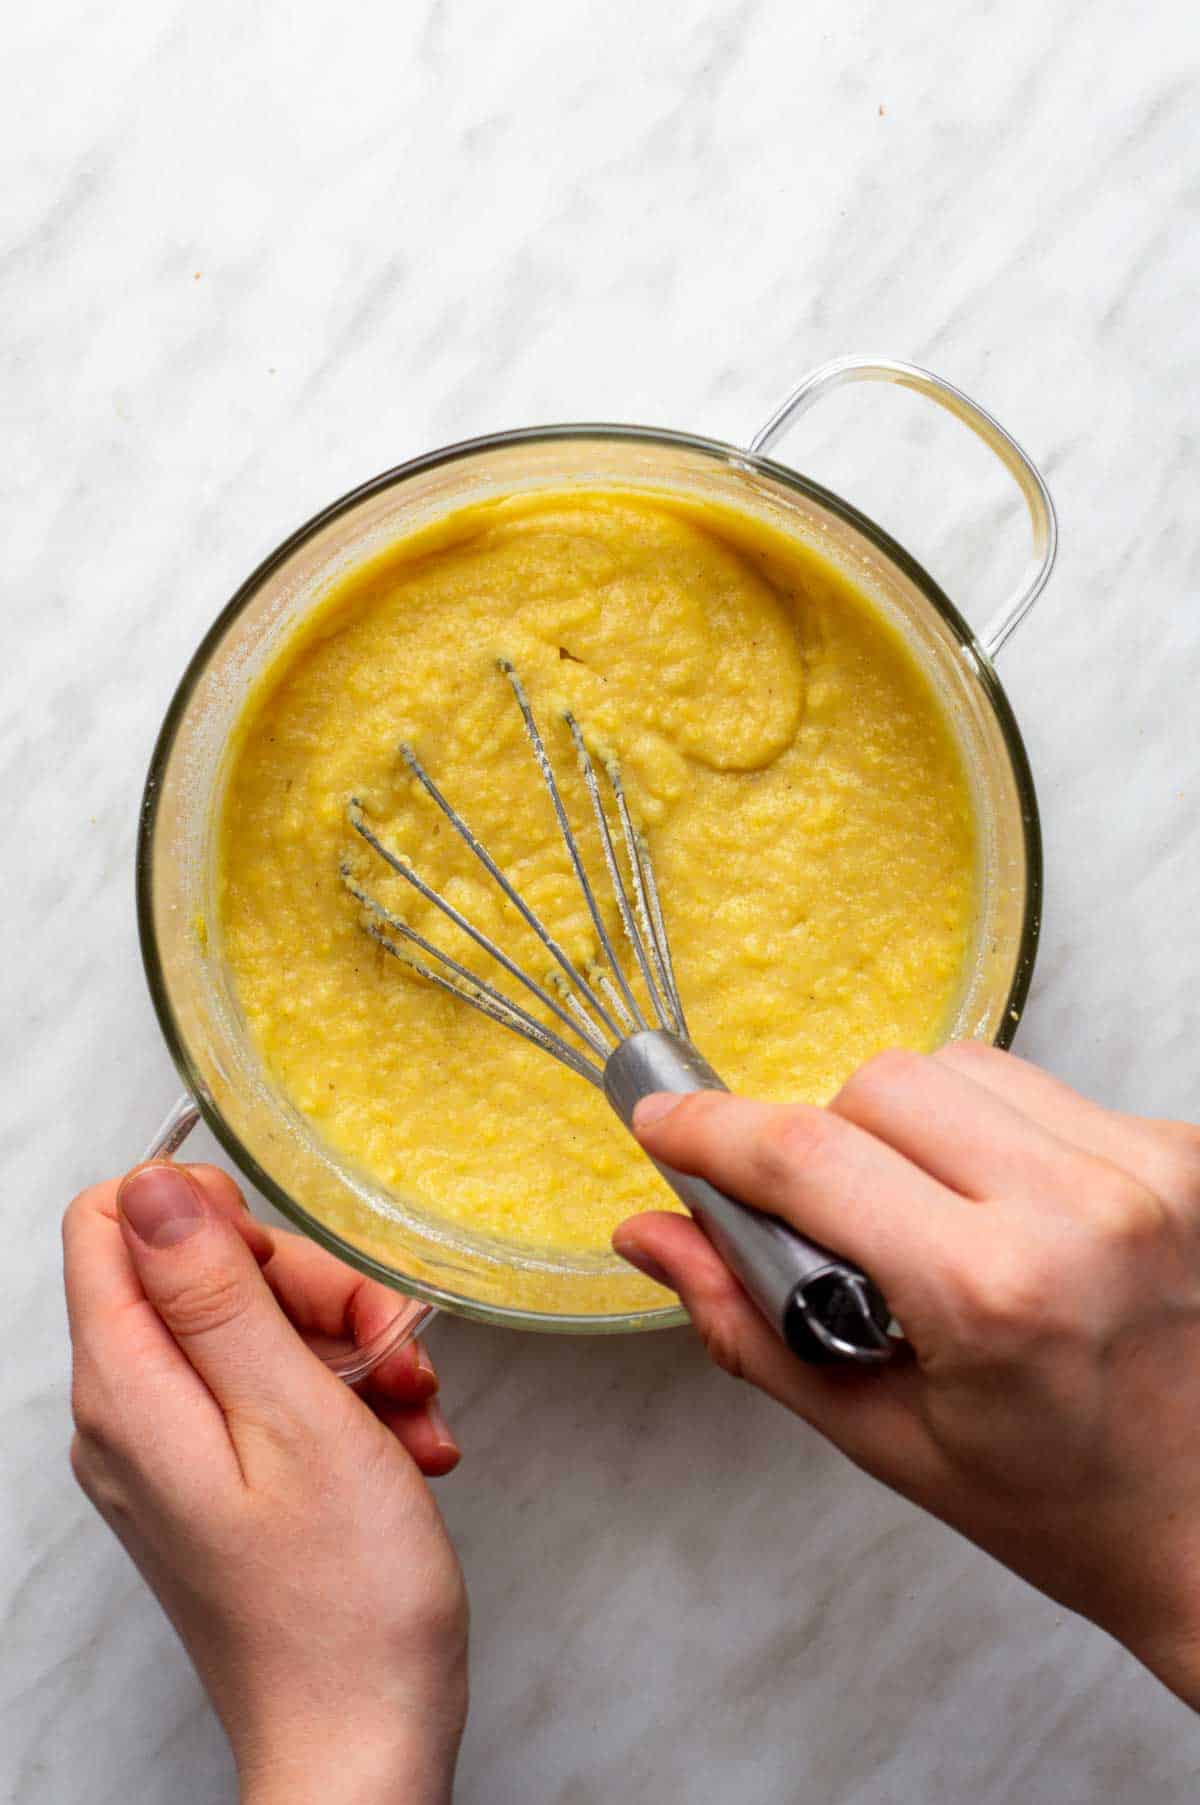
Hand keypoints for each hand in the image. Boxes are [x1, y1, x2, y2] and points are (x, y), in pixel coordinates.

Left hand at [63, 1161, 467, 1803]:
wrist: (362, 1740)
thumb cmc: (342, 1597)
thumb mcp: (295, 1414)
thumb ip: (215, 1292)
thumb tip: (153, 1185)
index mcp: (128, 1390)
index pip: (113, 1220)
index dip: (209, 1214)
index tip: (290, 1267)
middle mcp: (128, 1415)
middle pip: (197, 1270)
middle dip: (307, 1288)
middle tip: (384, 1349)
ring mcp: (170, 1451)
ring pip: (249, 1327)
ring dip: (346, 1348)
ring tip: (413, 1412)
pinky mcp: (215, 1480)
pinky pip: (269, 1391)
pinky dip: (344, 1399)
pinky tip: (404, 1442)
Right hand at [614, 1043, 1199, 1707]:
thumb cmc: (1064, 1506)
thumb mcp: (883, 1438)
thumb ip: (748, 1324)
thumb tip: (652, 1235)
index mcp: (992, 1293)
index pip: (809, 1157)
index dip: (713, 1130)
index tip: (664, 1121)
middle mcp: (1080, 1209)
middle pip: (879, 1085)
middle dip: (821, 1141)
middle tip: (832, 1226)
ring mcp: (1145, 1169)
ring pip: (956, 1068)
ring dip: (906, 1125)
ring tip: (925, 1218)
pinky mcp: (1182, 1149)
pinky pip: (1035, 1088)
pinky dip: (987, 1131)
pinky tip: (1001, 1209)